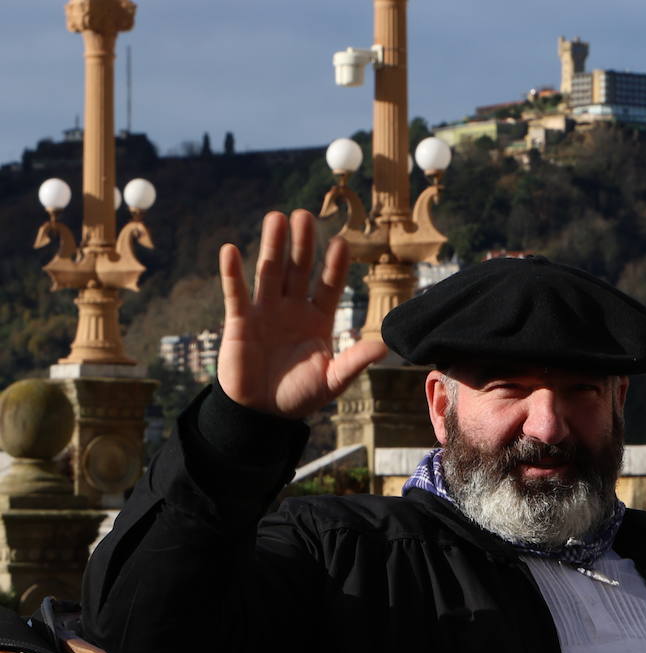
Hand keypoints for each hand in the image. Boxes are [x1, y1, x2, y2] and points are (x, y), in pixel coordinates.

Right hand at [218, 210, 387, 418]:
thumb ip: (355, 361)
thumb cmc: (300, 395)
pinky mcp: (240, 321)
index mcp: (318, 319)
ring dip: (272, 246)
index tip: (341, 242)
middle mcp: (293, 309)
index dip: (335, 266)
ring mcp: (266, 311)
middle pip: (299, 270)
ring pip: (270, 272)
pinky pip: (236, 293)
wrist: (262, 413)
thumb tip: (384, 346)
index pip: (329, 286)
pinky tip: (231, 250)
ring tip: (276, 218)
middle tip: (305, 214)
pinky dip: (232, 273)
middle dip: (303, 244)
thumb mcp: (333, 380)